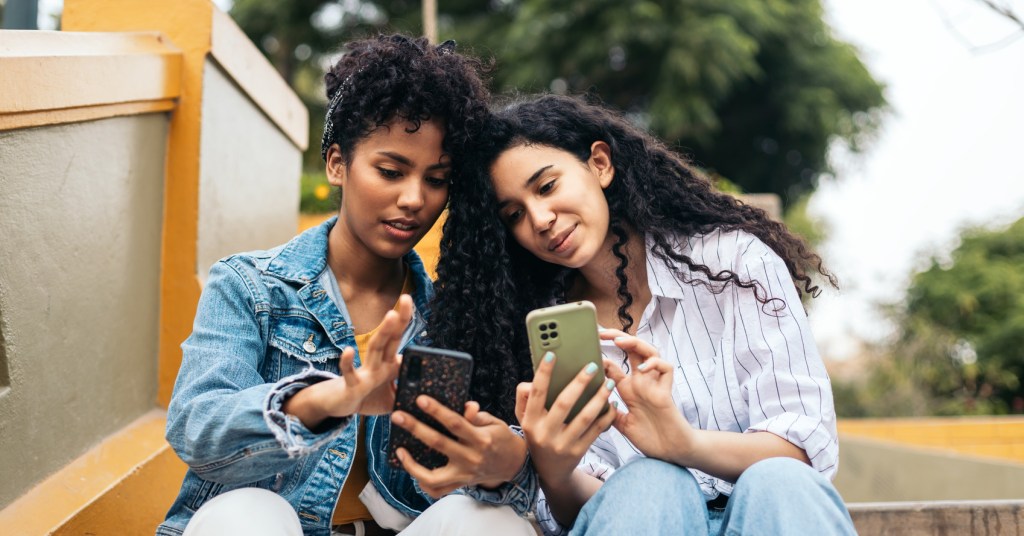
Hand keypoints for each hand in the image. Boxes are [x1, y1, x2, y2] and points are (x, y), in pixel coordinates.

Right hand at [283, 295, 412, 426]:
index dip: (404, 321)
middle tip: (406, 298)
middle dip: (398, 319)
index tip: (409, 302)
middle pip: (390, 338)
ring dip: (383, 332)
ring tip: (391, 315)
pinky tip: (348, 350)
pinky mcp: (352, 385)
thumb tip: (427, 391)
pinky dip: (347, 362)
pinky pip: (350, 373)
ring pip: (374, 349)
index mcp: (389, 365)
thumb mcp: (393, 398)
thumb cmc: (367, 398)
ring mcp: (365, 373)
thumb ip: (408, 392)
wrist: (338, 406)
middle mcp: (378, 364)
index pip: (398, 339)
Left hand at [391, 397, 527, 496]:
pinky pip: (437, 490)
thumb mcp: (494, 423)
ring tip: (400, 451)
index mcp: (481, 439)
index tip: (420, 400)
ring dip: (412, 465)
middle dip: (415, 428)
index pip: (456, 423)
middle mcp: (471, 458)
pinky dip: (423, 483)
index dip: (437, 411)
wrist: (513, 465)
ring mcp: (464, 475)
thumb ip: (477, 416)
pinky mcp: (460, 484)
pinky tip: (413, 470)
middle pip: (438, 443)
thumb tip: (467, 406)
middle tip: (397, 416)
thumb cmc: (500, 439)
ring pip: (433, 477)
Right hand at [515, 352, 616, 488]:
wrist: (550, 472)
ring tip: (609, 383)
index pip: (536, 394)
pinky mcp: (579, 452)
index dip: (543, 373)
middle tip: (593, 366)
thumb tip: (533, 380)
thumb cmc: (538, 435)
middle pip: (563, 404)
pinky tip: (612, 403)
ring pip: (584, 417)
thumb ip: (524, 398)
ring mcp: (562, 444)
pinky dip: (606, 415)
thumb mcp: (524, 420)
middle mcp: (545, 434)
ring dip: (599, 398)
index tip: (552, 354)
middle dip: (579, 383)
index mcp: (530, 422)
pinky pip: (596, 430)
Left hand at [599, 329, 693, 461]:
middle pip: (631, 350)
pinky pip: (666, 368)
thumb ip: (609, 412)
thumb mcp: (621, 424)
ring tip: (619, 341)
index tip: (585, 348)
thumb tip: (590, 402)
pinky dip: (655, 364)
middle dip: (617, 337)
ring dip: (635, 343)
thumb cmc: (649, 438)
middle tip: (600, 332)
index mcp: (628, 389)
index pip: (613, 365)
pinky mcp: (666, 392)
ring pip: (649, 352)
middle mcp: (641, 383)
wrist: (670, 453)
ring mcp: (654, 385)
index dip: (600, 355)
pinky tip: (643, 368)